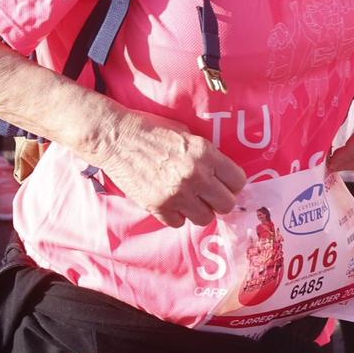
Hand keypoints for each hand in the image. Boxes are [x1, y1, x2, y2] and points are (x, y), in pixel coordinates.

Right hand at [90, 108, 246, 227]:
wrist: (115, 137)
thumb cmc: (150, 130)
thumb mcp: (185, 132)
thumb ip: (205, 153)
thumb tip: (220, 171)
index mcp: (205, 153)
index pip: (238, 181)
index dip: (232, 184)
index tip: (224, 184)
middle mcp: (196, 175)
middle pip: (226, 204)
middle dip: (218, 200)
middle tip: (207, 195)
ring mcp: (177, 193)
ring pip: (205, 218)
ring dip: (197, 210)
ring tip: (186, 199)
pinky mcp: (158, 206)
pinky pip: (179, 223)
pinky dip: (175, 215)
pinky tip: (168, 201)